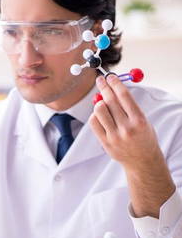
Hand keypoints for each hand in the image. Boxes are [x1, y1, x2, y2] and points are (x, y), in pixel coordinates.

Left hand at [89, 74, 174, 217]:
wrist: (143, 161)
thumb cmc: (143, 138)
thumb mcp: (142, 120)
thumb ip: (128, 107)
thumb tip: (112, 90)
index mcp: (139, 120)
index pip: (124, 96)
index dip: (115, 83)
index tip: (109, 76)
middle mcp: (126, 128)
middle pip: (110, 101)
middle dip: (104, 87)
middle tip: (100, 80)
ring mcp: (114, 136)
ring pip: (99, 110)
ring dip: (99, 102)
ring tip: (102, 102)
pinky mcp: (105, 142)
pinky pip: (94, 123)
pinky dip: (95, 115)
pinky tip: (99, 115)